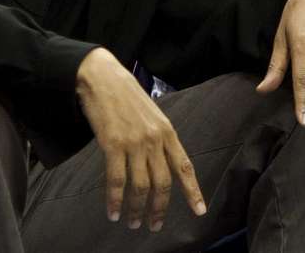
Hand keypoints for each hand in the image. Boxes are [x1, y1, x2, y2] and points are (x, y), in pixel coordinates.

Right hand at [76, 48, 205, 231]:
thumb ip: (160, 137)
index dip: (193, 191)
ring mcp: (134, 142)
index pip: (184, 166)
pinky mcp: (113, 144)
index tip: (200, 211)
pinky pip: (116, 181)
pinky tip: (113, 212)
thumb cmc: (128, 96)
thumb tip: (163, 162)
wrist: (104, 78)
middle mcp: (155, 139)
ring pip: (141, 186)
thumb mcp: (153, 115)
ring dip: (137, 209)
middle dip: (159, 209)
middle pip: (163, 183)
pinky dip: (115, 200)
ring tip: (132, 223)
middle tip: (154, 226)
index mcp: (168, 131)